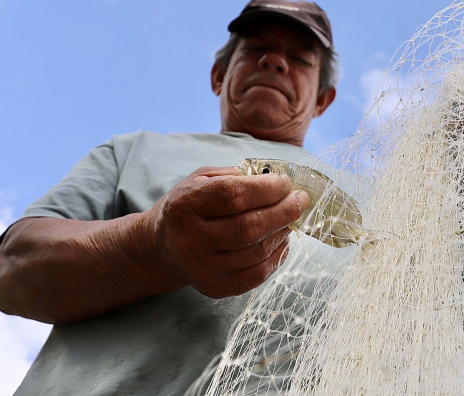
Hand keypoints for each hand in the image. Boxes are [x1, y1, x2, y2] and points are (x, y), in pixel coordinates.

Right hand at [144, 166, 309, 298]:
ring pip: (258, 251)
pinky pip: (258, 274)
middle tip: (301, 200)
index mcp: (185, 205)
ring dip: (282, 232)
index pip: (233, 196)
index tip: (285, 183)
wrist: (163, 246)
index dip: (267, 188)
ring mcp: (202, 268)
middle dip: (284, 211)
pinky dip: (277, 256)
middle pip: (249, 228)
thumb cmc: (191, 206)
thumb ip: (236, 176)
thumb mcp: (202, 179)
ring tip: (288, 219)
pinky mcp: (215, 288)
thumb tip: (278, 181)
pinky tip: (280, 240)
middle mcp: (190, 240)